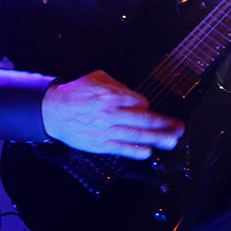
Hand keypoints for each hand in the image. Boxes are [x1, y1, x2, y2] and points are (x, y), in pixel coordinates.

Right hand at [42, 71, 183, 157]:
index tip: (150, 110)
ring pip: (137, 135)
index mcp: (111, 95)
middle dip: (164, 124)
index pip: (140, 101)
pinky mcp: (99, 144)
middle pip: (144, 119)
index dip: (147, 106)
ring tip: (171, 141)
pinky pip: (122, 149)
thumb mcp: (96, 78)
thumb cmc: (73, 94)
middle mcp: (111, 113)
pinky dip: (136, 151)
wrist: (51, 111)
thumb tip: (132, 95)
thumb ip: (116, 84)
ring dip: (157, 139)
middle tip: (179, 127)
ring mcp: (106, 130)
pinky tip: (148, 152)